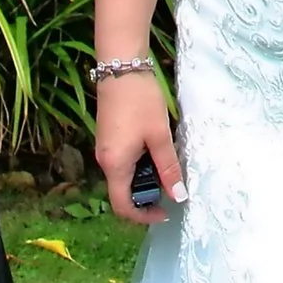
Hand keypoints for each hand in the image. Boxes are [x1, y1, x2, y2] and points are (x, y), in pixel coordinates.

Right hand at [93, 72, 185, 225]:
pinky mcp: (109, 137)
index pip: (123, 206)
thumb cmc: (141, 101)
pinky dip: (139, 165)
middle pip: (123, 192)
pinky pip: (123, 162)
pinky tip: (156, 151)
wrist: (121, 67)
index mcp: (115, 165)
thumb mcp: (159, 135)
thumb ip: (168, 167)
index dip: (143, 216)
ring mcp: (105, 148)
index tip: (165, 212)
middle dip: (147, 196)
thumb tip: (178, 196)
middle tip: (171, 186)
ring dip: (145, 179)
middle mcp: (105, 161)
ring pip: (124, 177)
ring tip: (167, 167)